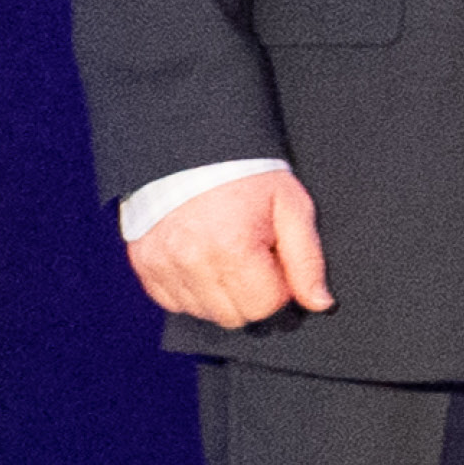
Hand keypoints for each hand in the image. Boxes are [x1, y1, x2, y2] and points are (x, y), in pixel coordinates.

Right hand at [123, 169, 332, 329]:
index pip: (263, 307)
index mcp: (232, 248)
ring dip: (220, 294)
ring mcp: (162, 265)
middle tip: (252, 256)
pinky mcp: (144, 265)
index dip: (278, 288)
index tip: (275, 260)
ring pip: (202, 313)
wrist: (194, 148)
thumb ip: (307, 259)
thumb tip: (319, 303)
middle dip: (250, 294)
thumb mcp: (291, 206)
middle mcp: (191, 262)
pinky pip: (173, 302)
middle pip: (232, 316)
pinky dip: (191, 289)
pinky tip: (203, 259)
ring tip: (226, 253)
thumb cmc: (248, 176)